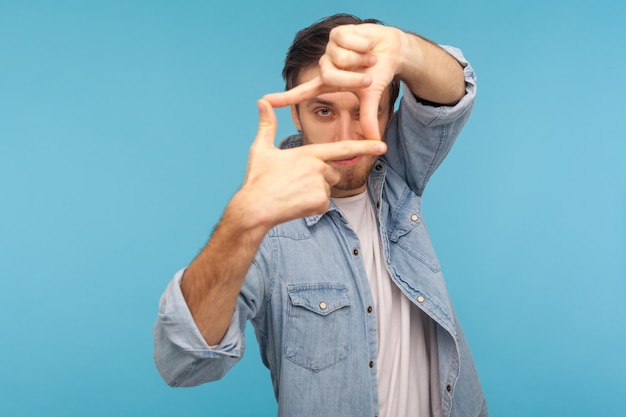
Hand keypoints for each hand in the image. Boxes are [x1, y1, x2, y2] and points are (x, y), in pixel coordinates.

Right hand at [240, 99, 386, 226]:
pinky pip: (324, 204)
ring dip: (316, 192)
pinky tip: (297, 204)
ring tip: (294, 193)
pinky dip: (313, 206)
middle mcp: (318, 168)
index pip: (342, 149)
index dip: (364, 147)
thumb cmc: (257, 179)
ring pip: (328, 188)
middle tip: (296, 183)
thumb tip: (261, 101)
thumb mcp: (260, 149)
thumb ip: (267, 125)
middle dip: (320, 177)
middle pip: (333, 172)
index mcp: (309, 153)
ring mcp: (320, 186)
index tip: (382, 145)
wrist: (255, 208)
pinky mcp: (320, 203)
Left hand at [264, 24, 404, 139]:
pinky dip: (363, 45)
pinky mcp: (336, 33)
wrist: (392, 51)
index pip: (302, 93)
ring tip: (369, 58)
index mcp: (328, 83)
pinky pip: (347, 42)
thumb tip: (376, 143)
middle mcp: (325, 67)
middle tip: (369, 78)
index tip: (265, 101)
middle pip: (330, 77)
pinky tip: (367, 45)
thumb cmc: (378, 74)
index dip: (284, 98)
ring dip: (362, 60)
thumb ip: (369, 119)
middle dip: (353, 79)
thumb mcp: (371, 97)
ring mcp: (329, 50)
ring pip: (340, 58)